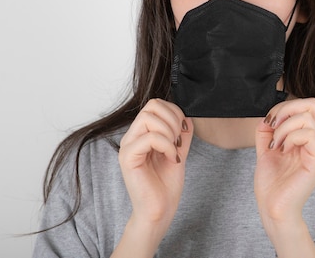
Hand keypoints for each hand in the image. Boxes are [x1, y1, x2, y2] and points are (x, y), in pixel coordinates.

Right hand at [118, 99, 192, 226]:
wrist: (160, 210)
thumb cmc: (166, 185)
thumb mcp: (178, 152)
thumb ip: (181, 133)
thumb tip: (186, 116)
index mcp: (142, 133)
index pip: (156, 104)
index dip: (175, 113)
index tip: (182, 133)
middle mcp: (132, 137)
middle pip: (152, 105)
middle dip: (173, 120)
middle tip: (178, 140)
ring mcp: (128, 146)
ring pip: (149, 118)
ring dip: (169, 132)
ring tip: (174, 150)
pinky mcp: (128, 158)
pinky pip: (150, 137)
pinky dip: (167, 146)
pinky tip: (171, 159)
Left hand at [254, 98, 314, 226]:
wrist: (272, 209)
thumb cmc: (271, 185)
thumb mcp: (265, 150)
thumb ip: (266, 132)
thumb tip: (267, 117)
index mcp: (304, 138)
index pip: (305, 106)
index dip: (284, 107)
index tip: (268, 124)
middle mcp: (314, 142)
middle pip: (312, 104)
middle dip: (287, 108)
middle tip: (273, 127)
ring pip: (308, 117)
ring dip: (285, 126)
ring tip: (276, 144)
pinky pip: (309, 134)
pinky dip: (290, 137)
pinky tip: (282, 150)